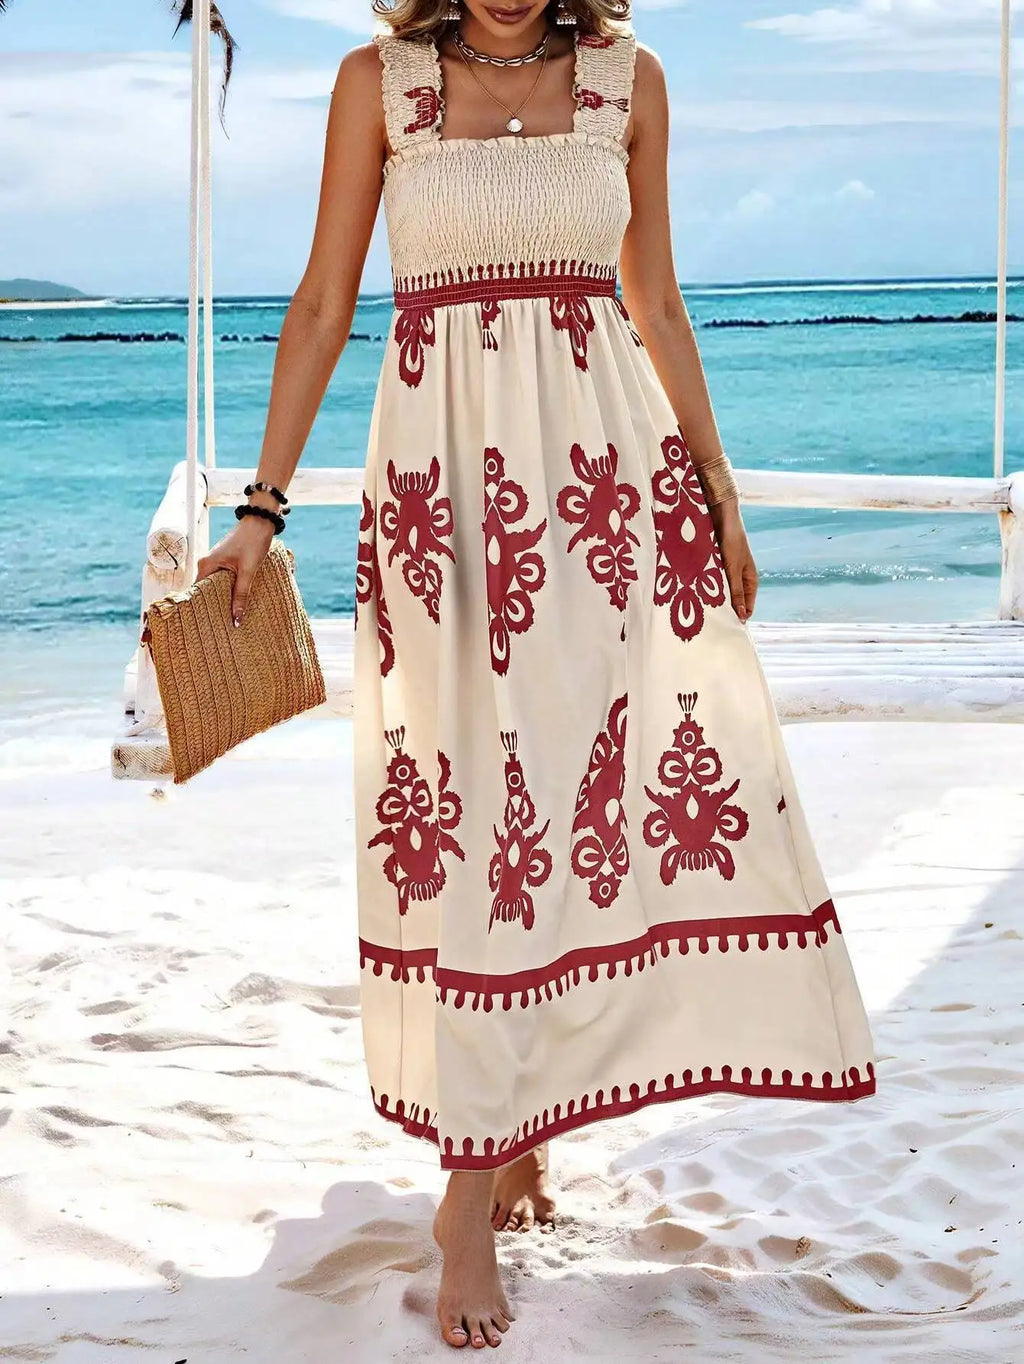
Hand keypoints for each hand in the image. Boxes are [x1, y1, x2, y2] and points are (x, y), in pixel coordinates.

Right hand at [196, 516, 275, 625]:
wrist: (261, 520)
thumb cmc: (253, 541)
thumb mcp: (248, 571)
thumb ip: (241, 595)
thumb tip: (236, 619)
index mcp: (206, 565)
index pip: (197, 592)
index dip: (201, 608)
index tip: (206, 625)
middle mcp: (207, 563)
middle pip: (206, 591)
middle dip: (214, 606)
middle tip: (221, 626)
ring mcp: (216, 561)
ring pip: (216, 585)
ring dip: (223, 598)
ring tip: (229, 617)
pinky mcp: (225, 561)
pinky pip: (223, 579)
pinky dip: (229, 589)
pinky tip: (237, 600)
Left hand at [709, 498, 758, 621]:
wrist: (721, 516)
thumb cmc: (732, 541)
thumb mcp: (733, 569)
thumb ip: (736, 592)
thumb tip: (742, 616)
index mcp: (750, 580)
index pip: (747, 607)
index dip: (738, 617)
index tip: (725, 628)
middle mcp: (740, 578)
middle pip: (733, 601)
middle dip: (723, 610)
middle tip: (710, 622)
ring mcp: (728, 572)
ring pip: (721, 592)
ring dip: (712, 599)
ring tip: (701, 611)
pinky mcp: (716, 566)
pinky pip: (711, 581)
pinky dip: (705, 587)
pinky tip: (695, 594)